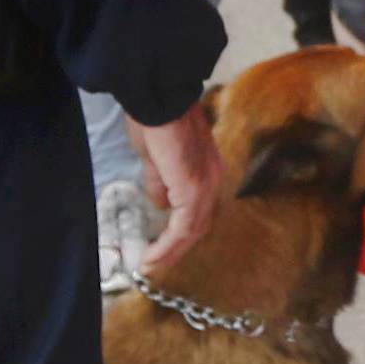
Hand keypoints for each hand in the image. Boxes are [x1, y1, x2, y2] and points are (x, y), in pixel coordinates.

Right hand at [127, 103, 225, 274]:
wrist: (158, 98)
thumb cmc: (154, 120)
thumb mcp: (155, 157)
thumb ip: (160, 181)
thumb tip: (159, 203)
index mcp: (206, 171)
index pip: (198, 209)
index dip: (181, 231)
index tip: (160, 246)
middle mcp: (213, 180)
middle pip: (199, 224)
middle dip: (177, 247)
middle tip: (155, 263)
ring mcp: (206, 186)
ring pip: (193, 230)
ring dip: (171, 251)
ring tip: (151, 265)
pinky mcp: (193, 190)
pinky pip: (183, 226)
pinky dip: (169, 245)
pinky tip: (153, 256)